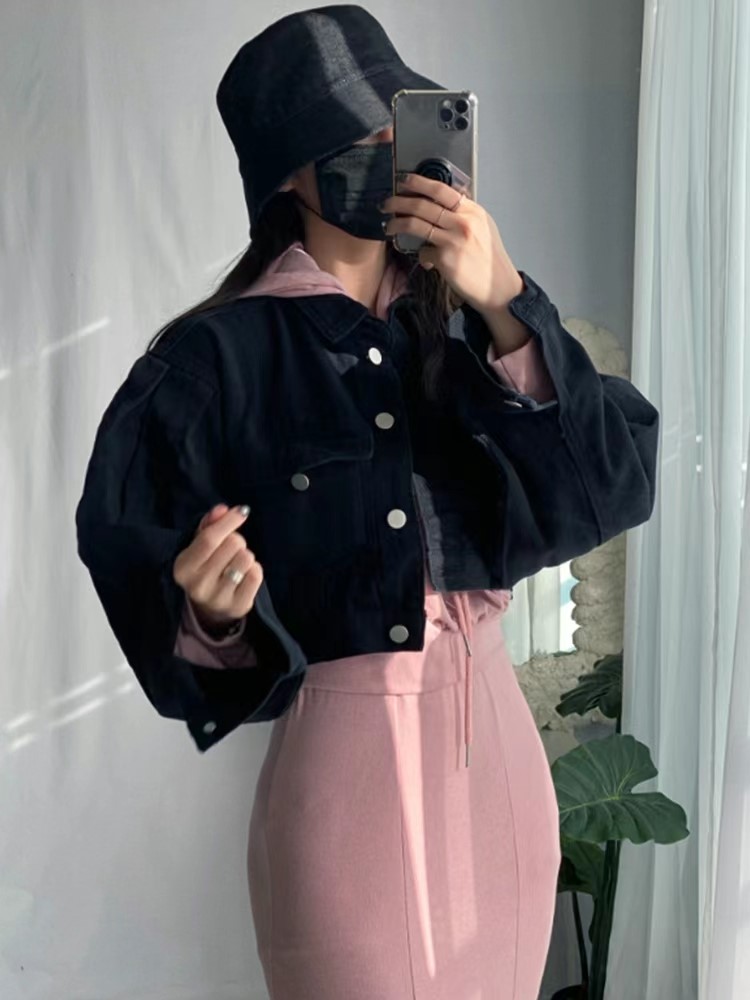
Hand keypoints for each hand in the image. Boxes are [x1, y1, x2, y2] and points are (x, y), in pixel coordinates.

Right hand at [172, 503, 262, 629]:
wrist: (209, 607)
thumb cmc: (205, 567)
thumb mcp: (200, 545)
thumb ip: (209, 524)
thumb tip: (222, 510)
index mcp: (183, 568)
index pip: (209, 539)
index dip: (229, 522)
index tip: (242, 512)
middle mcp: (197, 586)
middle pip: (232, 544)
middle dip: (237, 541)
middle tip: (230, 550)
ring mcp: (218, 598)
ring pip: (246, 558)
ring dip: (245, 556)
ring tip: (236, 563)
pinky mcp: (238, 606)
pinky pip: (256, 575)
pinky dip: (254, 570)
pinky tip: (244, 576)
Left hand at [381, 173, 524, 314]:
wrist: (498, 287)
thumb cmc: (489, 259)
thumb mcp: (483, 228)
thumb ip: (464, 214)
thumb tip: (441, 203)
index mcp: (472, 211)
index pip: (441, 190)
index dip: (418, 182)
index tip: (403, 181)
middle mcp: (463, 222)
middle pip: (422, 204)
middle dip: (398, 202)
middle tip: (386, 204)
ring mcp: (453, 240)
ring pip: (415, 224)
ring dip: (396, 224)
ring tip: (389, 227)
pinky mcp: (445, 259)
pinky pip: (422, 252)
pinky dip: (422, 257)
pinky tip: (428, 263)